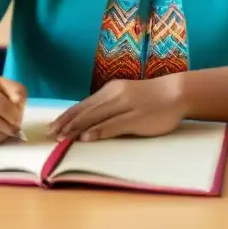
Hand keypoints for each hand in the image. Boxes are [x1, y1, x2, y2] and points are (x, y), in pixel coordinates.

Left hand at [47, 75, 186, 142]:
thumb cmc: (151, 98)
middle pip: (85, 111)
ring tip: (61, 138)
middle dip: (66, 123)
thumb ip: (109, 106)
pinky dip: (98, 131)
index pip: (83, 104)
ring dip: (76, 128)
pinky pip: (113, 124)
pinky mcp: (136, 117)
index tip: (51, 126)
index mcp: (110, 90)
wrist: (177, 92)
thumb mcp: (126, 97)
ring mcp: (125, 105)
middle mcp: (114, 95)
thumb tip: (89, 120)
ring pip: (95, 117)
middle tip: (50, 135)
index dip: (66, 115)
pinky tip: (86, 138)